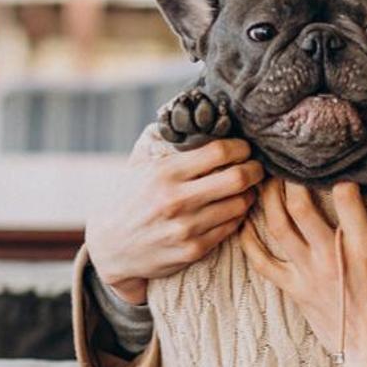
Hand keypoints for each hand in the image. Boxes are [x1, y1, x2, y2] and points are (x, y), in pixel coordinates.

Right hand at [86, 138, 264, 304]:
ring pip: (239, 205)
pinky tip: (231, 210)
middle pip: (237, 178)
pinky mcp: (193, 250)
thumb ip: (166, 145)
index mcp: (164, 173)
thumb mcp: (140, 167)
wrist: (111, 248)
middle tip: (256, 167)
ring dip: (248, 194)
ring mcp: (186, 227)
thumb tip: (196, 117)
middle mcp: (176, 200)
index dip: (240, 147)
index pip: (218, 152)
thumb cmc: (129, 200)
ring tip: (245, 189)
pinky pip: (230, 228)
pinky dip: (236, 216)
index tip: (244, 148)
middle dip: (255, 170)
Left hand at [239, 179, 366, 366]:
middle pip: (299, 207)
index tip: (337, 167)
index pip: (345, 200)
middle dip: (289, 178)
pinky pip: (262, 262)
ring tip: (263, 178)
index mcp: (364, 248)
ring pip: (277, 226)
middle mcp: (331, 256)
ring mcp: (308, 273)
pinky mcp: (294, 289)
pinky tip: (241, 222)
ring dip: (266, 199)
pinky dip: (248, 241)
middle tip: (285, 160)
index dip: (338, 177)